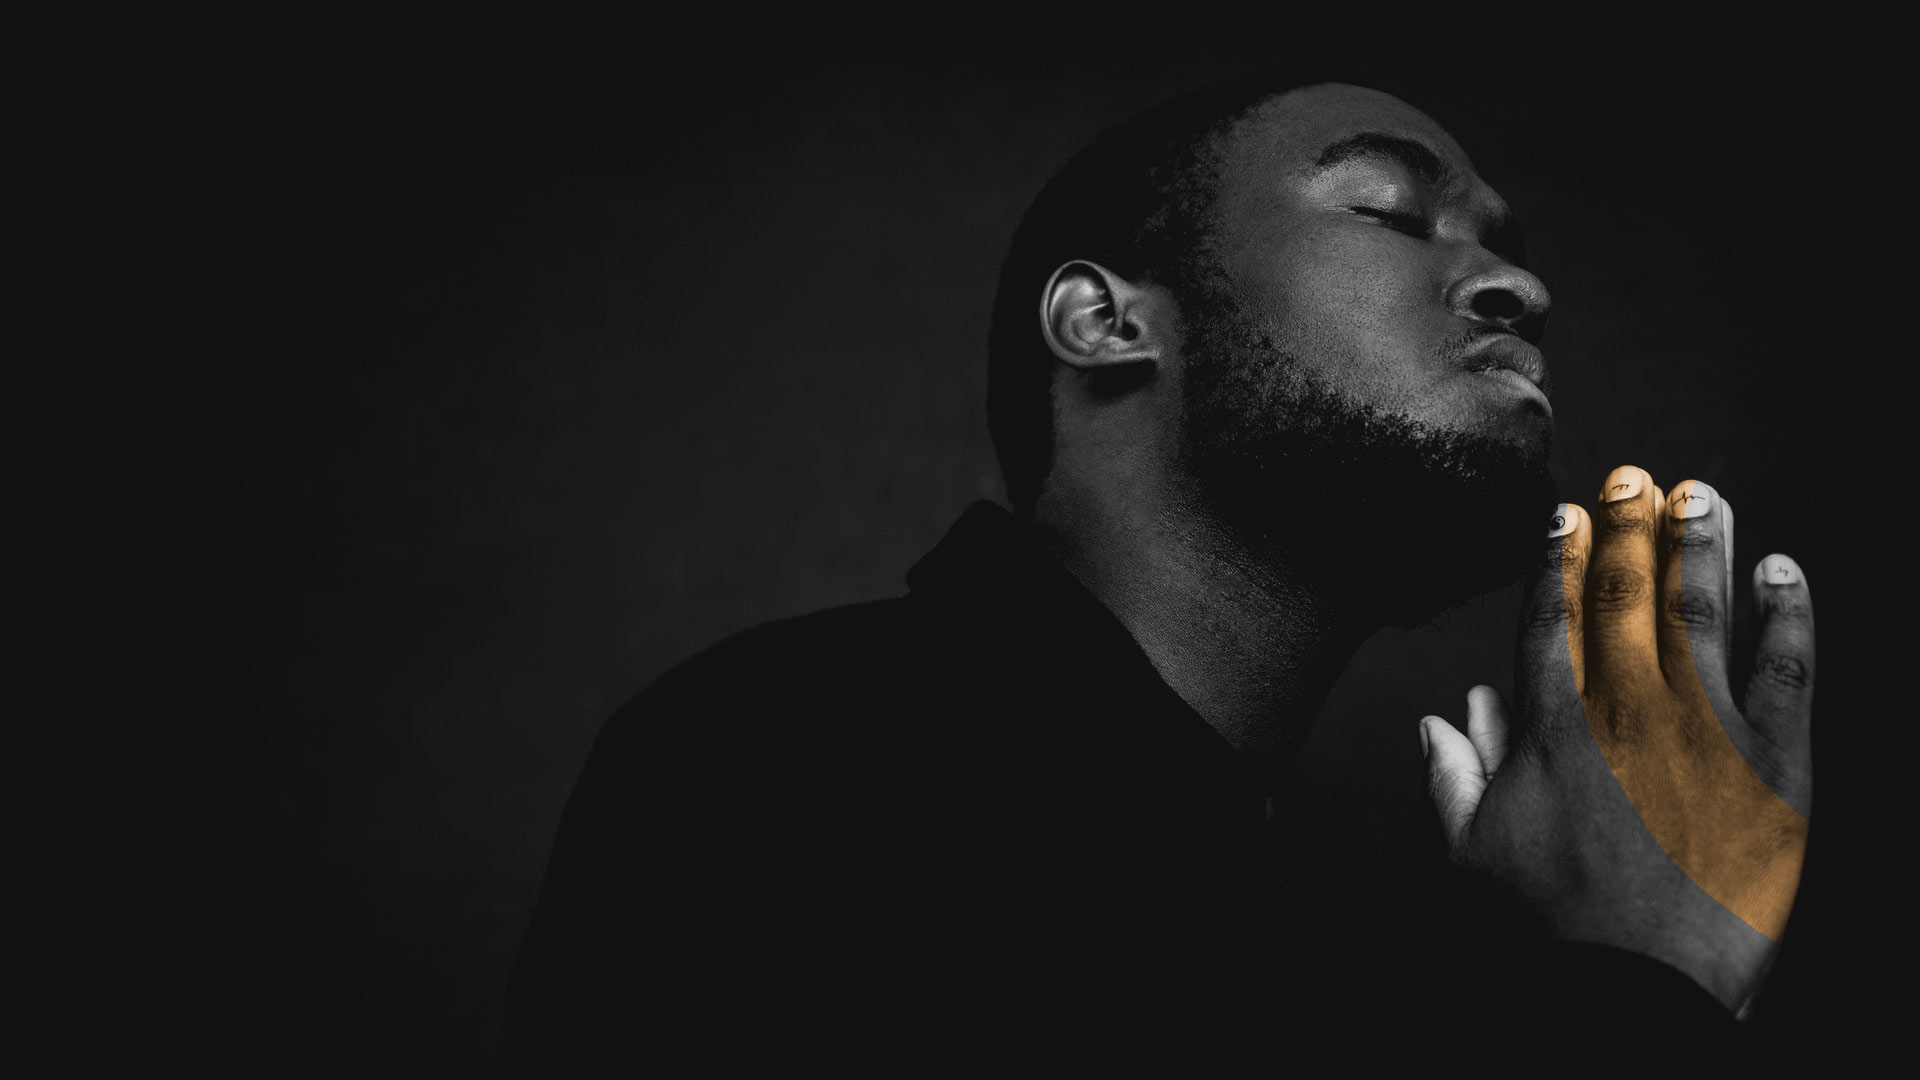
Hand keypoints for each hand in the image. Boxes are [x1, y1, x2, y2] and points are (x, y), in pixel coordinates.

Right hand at [1421, 466, 1812, 1010]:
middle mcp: (1628, 711)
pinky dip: (1787, 614)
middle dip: (1628, 528)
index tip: (1564, 513)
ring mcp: (1709, 733)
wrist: (1633, 988)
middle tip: (1634, 475)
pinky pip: (1789, 670)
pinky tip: (1782, 570)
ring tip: (1702, 495)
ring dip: (1701, 546)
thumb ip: (1453, 776)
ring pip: (1705, 614)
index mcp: (1554, 727)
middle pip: (1627, 597)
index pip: (1553, 617)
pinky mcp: (1778, 766)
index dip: (1558, 557)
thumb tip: (1446, 718)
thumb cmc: (1548, 926)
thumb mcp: (1474, 851)